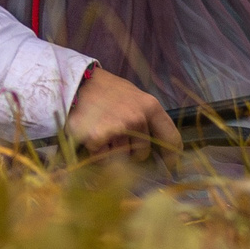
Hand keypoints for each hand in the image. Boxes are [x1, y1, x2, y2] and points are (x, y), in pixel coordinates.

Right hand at [63, 66, 179, 160]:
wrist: (78, 82)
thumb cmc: (107, 91)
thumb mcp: (134, 97)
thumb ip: (147, 118)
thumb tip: (157, 144)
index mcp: (150, 107)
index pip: (171, 138)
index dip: (171, 156)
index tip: (167, 166)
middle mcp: (137, 118)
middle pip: (142, 154)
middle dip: (132, 153)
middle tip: (119, 139)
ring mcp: (118, 129)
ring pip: (121, 157)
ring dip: (113, 152)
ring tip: (103, 133)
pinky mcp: (97, 138)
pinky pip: (102, 159)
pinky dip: (98, 154)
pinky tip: (93, 137)